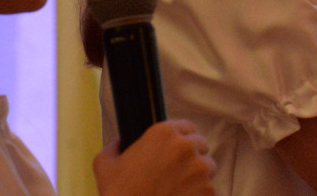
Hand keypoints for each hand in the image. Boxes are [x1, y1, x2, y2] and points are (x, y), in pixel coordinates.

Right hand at [93, 119, 216, 195]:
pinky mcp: (209, 191)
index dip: (182, 138)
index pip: (187, 127)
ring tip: (180, 187)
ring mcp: (201, 169)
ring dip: (198, 175)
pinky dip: (201, 194)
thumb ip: (114, 146)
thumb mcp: (104, 164)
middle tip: (176, 171)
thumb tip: (120, 141)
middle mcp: (186, 146)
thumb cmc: (117, 194)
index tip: (176, 150)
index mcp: (164, 133)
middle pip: (201, 145)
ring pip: (208, 167)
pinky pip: (211, 189)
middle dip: (191, 156)